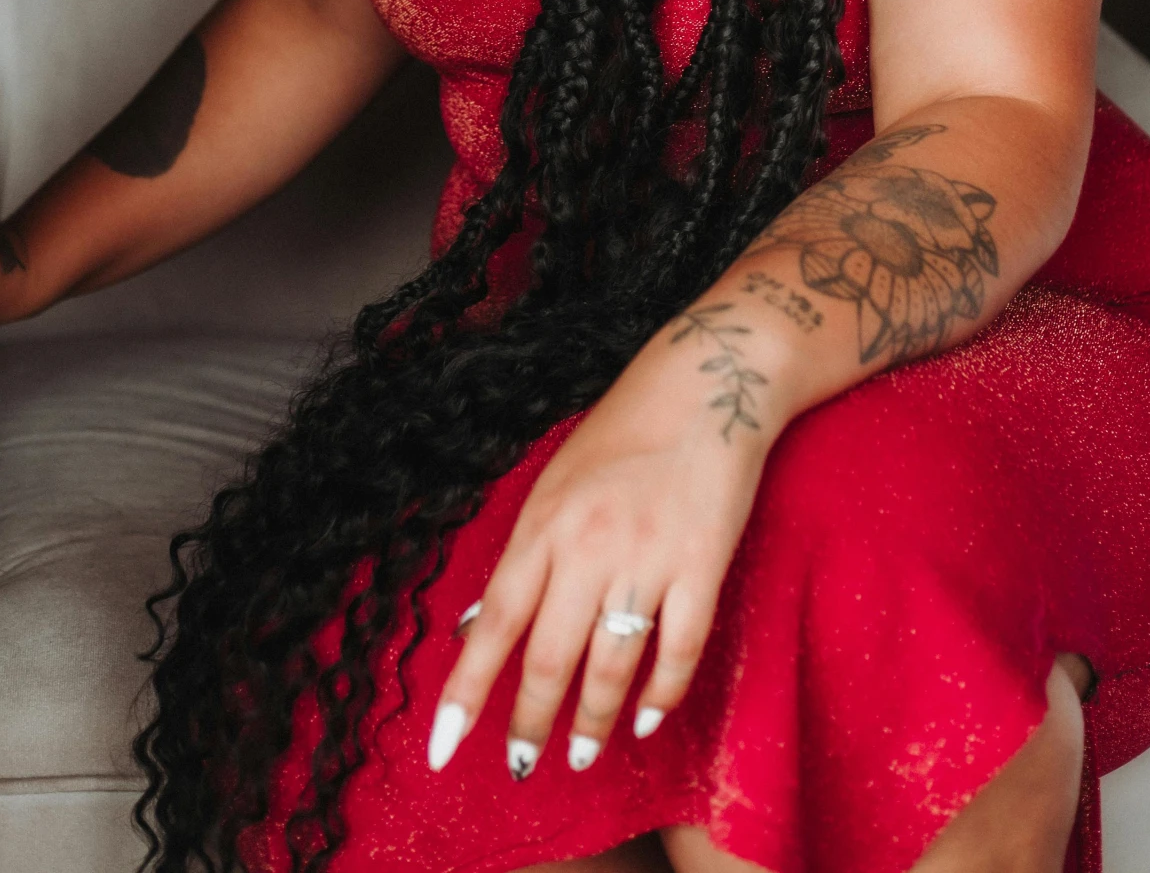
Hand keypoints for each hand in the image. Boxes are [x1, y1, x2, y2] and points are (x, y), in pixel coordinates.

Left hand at [428, 316, 772, 780]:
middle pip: (549, 657)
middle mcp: (588, 546)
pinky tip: (646, 719)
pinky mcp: (704, 566)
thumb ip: (522, 555)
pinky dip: (661, 695)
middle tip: (521, 766)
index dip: (466, 691)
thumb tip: (474, 626)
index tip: (441, 747)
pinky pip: (679, 650)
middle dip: (530, 722)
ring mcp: (647, 558)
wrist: (709, 384)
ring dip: (592, 720)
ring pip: (611, 665)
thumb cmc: (624, 432)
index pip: (493, 623)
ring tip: (582, 754)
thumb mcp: (554, 482)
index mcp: (543, 524)